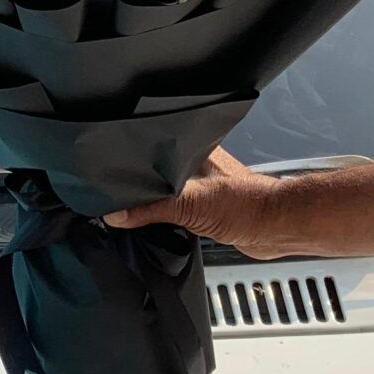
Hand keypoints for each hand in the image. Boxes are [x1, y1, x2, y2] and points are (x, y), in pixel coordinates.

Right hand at [106, 147, 373, 261]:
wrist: (276, 229)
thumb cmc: (245, 204)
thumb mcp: (191, 203)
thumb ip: (152, 207)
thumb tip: (113, 213)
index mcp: (189, 148)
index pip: (148, 144)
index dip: (124, 152)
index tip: (97, 161)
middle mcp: (192, 163)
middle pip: (150, 168)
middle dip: (129, 178)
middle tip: (100, 188)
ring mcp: (196, 186)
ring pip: (159, 188)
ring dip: (143, 199)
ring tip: (115, 205)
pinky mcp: (201, 209)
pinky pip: (169, 208)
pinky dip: (155, 215)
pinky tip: (142, 222)